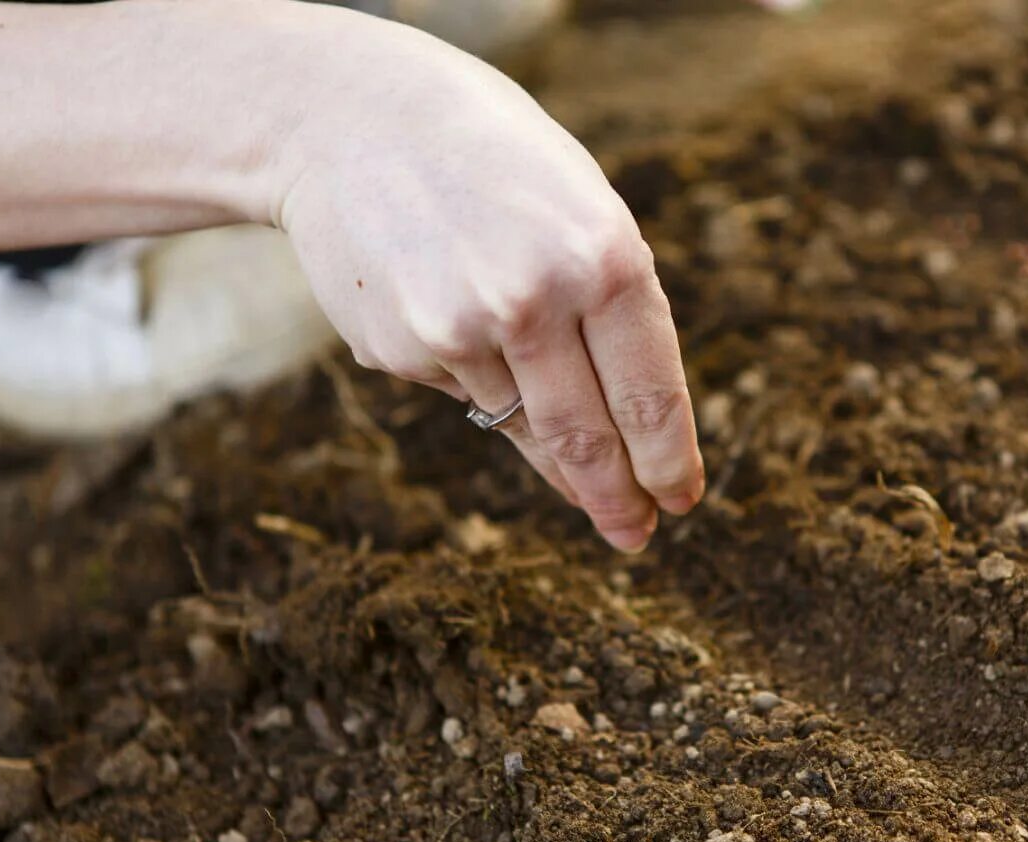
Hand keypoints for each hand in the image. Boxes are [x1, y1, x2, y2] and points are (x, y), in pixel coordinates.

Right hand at [272, 12, 703, 551]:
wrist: (348, 120)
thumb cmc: (493, 165)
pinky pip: (463, 392)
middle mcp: (534, 300)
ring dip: (551, 450)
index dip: (667, 463)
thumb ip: (613, 310)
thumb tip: (630, 430)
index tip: (679, 501)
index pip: (649, 396)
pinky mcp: (400, 352)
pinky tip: (454, 313)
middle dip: (616, 498)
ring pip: (522, 426)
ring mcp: (459, 331)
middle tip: (634, 536)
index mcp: (604, 257)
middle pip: (588, 439)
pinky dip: (475, 374)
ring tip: (563, 445)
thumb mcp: (580, 212)